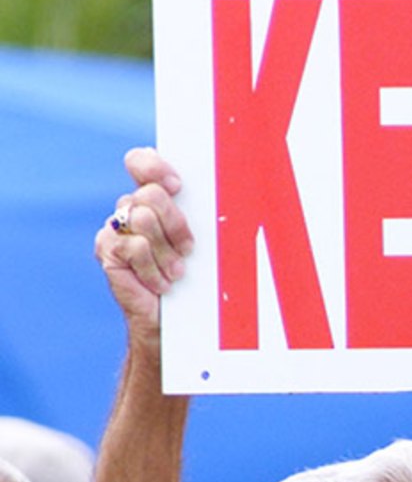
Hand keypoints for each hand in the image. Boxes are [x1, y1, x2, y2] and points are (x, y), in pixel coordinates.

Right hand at [94, 148, 193, 351]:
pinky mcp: (107, 249)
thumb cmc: (199, 277)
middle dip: (176, 224)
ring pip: (143, 219)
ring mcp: (116, 227)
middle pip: (150, 193)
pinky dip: (154, 269)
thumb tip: (234, 188)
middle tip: (188, 250)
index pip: (141, 161)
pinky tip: (161, 282)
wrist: (177, 320)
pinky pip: (134, 246)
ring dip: (167, 252)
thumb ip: (205, 212)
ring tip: (176, 271)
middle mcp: (132, 207)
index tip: (178, 186)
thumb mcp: (208, 241)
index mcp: (155, 196)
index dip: (154, 167)